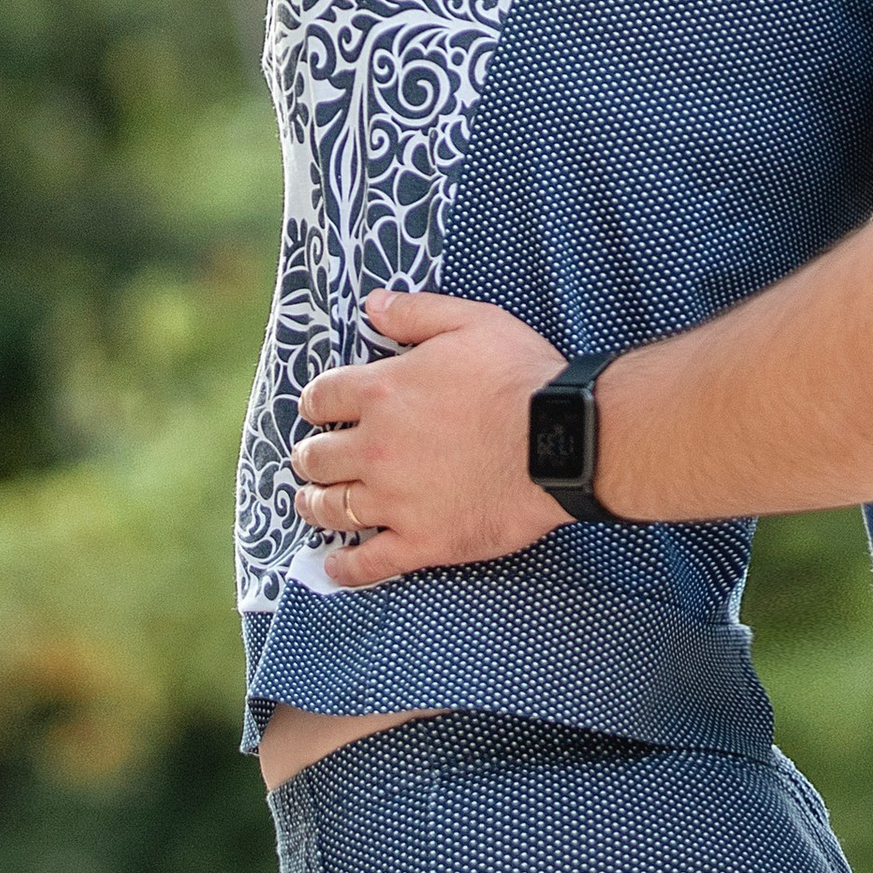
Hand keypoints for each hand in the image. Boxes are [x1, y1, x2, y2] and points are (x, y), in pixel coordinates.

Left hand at [290, 294, 566, 584]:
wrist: (562, 441)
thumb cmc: (520, 378)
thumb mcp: (472, 323)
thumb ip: (416, 313)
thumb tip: (372, 304)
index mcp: (383, 392)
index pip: (322, 397)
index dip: (316, 402)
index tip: (318, 409)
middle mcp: (376, 448)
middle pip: (317, 456)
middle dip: (310, 455)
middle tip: (312, 458)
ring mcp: (396, 499)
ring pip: (332, 509)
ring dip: (314, 504)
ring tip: (310, 502)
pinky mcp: (421, 541)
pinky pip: (368, 564)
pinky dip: (345, 567)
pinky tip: (334, 564)